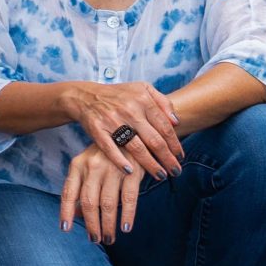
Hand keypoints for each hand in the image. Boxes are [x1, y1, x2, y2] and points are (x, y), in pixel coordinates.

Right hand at [58, 81, 180, 178]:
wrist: (85, 96)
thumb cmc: (119, 95)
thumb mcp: (143, 89)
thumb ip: (163, 102)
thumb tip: (176, 122)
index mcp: (143, 99)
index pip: (165, 127)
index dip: (175, 144)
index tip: (180, 157)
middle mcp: (129, 110)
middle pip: (154, 140)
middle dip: (168, 159)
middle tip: (176, 171)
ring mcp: (111, 120)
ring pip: (136, 147)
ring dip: (150, 164)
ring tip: (161, 175)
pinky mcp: (96, 129)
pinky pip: (110, 149)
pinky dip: (120, 161)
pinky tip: (130, 172)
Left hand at [60, 141, 143, 242]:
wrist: (132, 130)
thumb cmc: (108, 154)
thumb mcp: (89, 166)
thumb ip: (82, 189)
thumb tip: (76, 215)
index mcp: (78, 165)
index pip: (69, 192)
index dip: (66, 212)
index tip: (65, 229)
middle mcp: (92, 167)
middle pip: (89, 202)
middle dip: (92, 224)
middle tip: (95, 239)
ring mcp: (112, 168)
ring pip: (108, 203)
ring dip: (108, 224)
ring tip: (109, 238)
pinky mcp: (132, 171)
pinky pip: (129, 198)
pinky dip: (127, 215)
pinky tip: (126, 227)